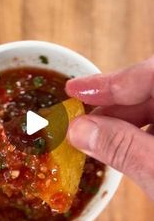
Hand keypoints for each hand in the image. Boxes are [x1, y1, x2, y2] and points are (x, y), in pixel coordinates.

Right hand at [66, 56, 153, 199]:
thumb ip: (119, 146)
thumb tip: (78, 129)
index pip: (150, 74)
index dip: (109, 82)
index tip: (74, 90)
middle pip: (149, 88)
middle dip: (113, 106)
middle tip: (80, 121)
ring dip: (123, 122)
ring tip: (95, 139)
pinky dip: (138, 133)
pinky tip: (121, 146)